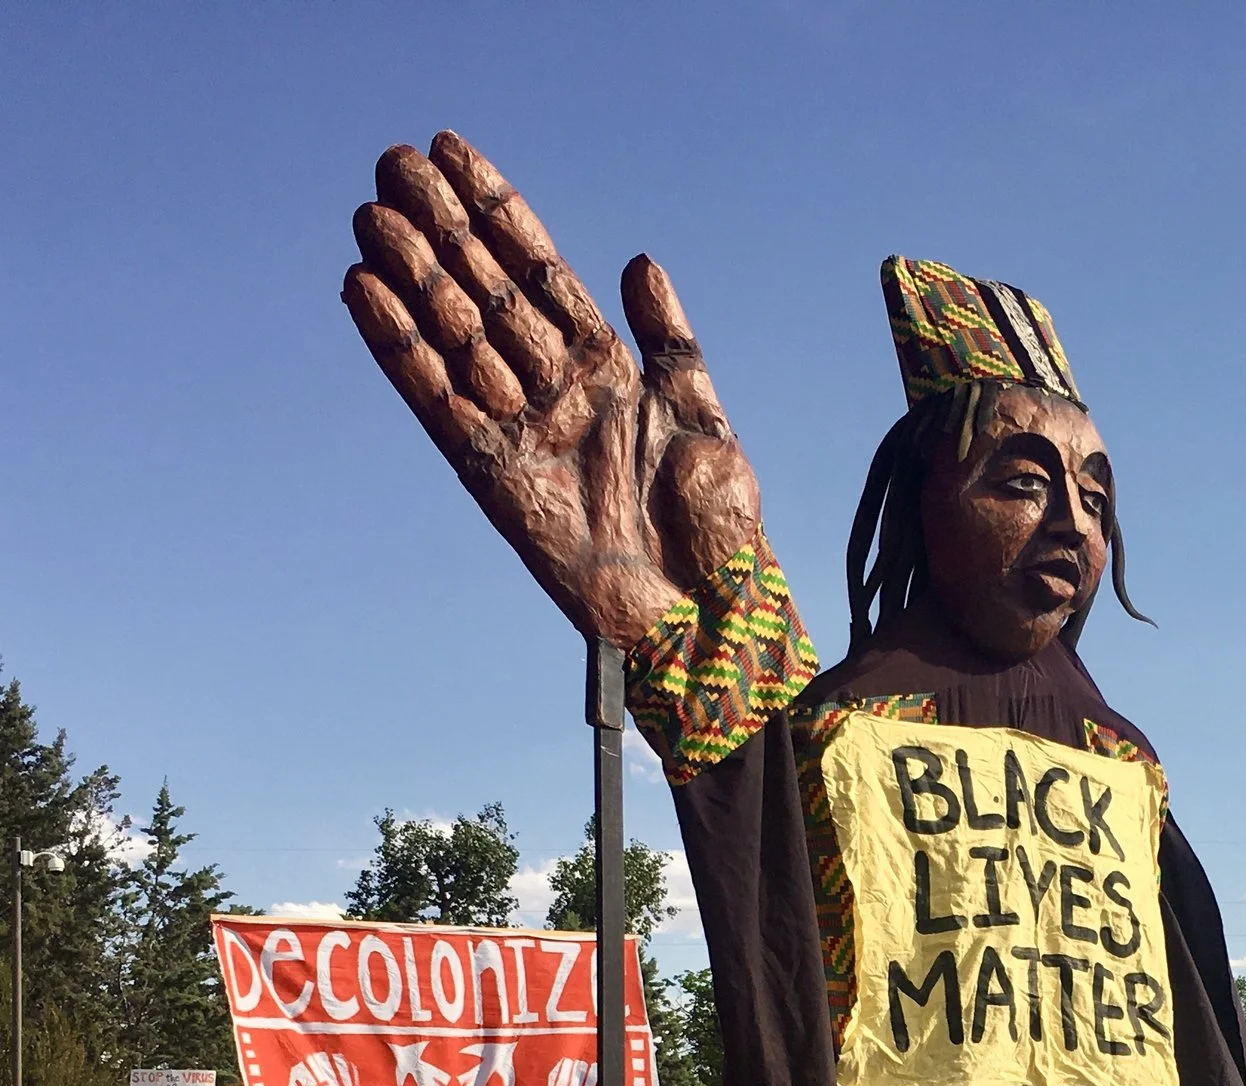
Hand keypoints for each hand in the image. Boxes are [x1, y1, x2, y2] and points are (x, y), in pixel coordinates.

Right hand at [343, 134, 760, 647]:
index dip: (498, 213)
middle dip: (442, 228)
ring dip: (411, 277)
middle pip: (484, 292)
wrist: (707, 611)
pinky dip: (400, 351)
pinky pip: (436, 402)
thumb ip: (669, 337)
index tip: (452, 152)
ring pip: (453, 336)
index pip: (539, 272)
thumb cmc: (720, 523)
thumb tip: (639, 261)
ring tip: (369, 214)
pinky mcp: (491, 476)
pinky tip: (363, 294)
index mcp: (608, 368)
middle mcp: (555, 391)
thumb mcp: (702, 412)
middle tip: (393, 162)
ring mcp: (520, 430)